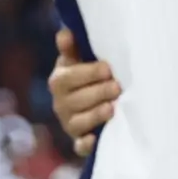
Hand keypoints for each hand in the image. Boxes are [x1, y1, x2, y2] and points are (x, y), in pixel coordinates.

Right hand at [50, 28, 120, 150]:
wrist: (92, 102)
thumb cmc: (87, 75)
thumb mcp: (78, 60)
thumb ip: (72, 48)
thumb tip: (65, 32)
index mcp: (59, 81)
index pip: (68, 78)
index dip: (88, 73)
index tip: (108, 68)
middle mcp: (60, 104)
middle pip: (75, 101)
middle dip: (98, 93)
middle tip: (117, 87)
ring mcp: (69, 124)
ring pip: (78, 123)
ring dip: (95, 115)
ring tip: (113, 108)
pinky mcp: (79, 141)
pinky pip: (79, 146)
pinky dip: (86, 144)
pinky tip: (96, 138)